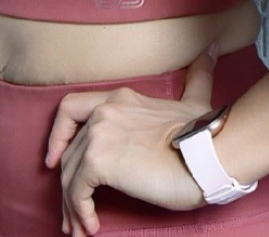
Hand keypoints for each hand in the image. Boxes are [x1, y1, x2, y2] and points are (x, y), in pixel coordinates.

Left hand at [45, 46, 218, 236]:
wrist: (207, 154)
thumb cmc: (204, 133)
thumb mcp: (195, 101)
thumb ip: (198, 76)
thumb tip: (212, 49)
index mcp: (121, 99)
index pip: (71, 109)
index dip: (57, 134)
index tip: (55, 158)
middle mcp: (105, 112)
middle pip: (69, 152)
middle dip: (68, 185)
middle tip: (75, 210)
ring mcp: (100, 135)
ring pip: (68, 176)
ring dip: (71, 205)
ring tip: (81, 227)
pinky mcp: (99, 162)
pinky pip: (76, 193)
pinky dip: (79, 212)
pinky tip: (91, 226)